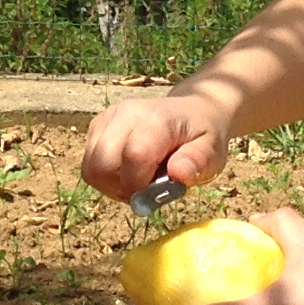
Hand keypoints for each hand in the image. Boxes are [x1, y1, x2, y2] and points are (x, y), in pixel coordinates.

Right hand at [81, 93, 230, 202]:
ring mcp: (108, 118)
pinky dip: (105, 176)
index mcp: (157, 120)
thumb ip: (198, 162)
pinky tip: (128, 171)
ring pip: (91, 167)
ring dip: (111, 185)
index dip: (139, 186)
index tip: (155, 194)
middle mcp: (126, 114)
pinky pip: (89, 162)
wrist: (191, 111)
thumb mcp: (213, 151)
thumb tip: (178, 174)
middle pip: (102, 164)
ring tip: (138, 179)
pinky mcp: (97, 125)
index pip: (134, 156)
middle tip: (146, 189)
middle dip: (121, 188)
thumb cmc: (202, 135)